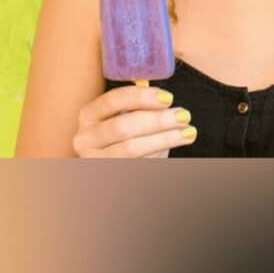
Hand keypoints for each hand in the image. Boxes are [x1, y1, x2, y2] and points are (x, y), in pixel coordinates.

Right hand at [72, 87, 196, 157]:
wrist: (117, 165)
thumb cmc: (126, 135)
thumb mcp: (129, 116)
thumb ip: (141, 105)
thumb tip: (165, 99)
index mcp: (89, 114)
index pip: (113, 100)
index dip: (142, 97)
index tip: (169, 98)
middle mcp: (85, 138)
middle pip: (123, 126)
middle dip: (158, 120)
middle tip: (184, 115)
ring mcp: (93, 160)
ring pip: (132, 148)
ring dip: (165, 138)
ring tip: (189, 132)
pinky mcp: (107, 175)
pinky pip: (137, 164)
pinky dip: (159, 154)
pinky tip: (173, 146)